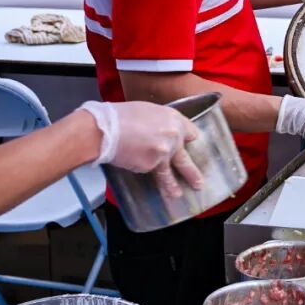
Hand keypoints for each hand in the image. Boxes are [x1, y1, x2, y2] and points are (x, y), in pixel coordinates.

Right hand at [79, 101, 204, 198]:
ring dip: (173, 186)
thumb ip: (160, 122)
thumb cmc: (120, 116)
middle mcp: (173, 137)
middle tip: (199, 183)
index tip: (190, 144)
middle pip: (185, 158)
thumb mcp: (148, 110)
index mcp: (174, 119)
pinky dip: (142, 171)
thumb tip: (160, 130)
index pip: (190, 132)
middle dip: (192, 173)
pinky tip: (134, 167)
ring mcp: (164, 153)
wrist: (105, 129)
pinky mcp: (150, 166)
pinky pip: (148, 170)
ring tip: (176, 194)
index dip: (188, 139)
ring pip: (170, 173)